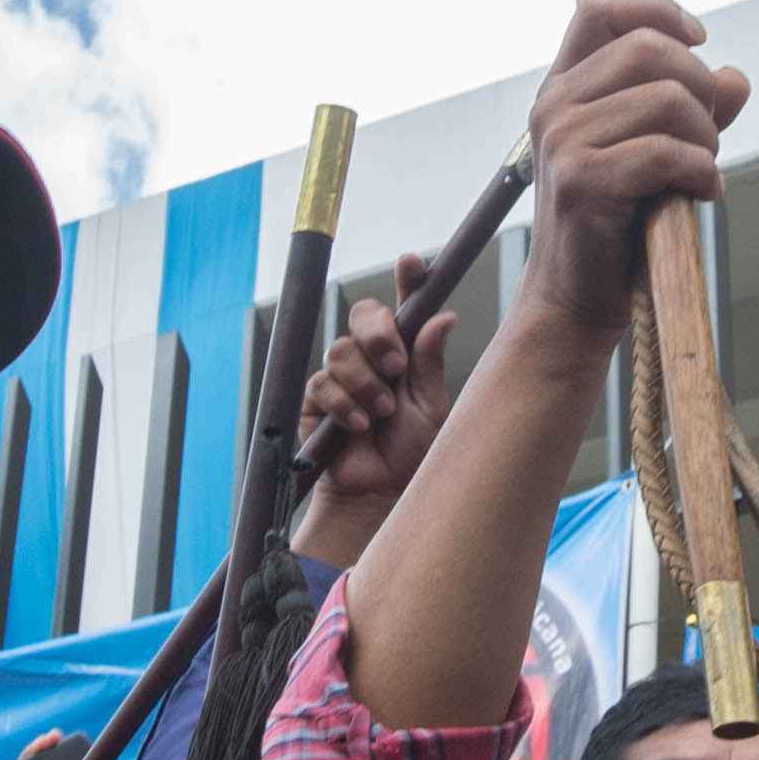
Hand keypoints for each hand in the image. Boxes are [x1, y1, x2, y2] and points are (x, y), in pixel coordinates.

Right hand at [287, 265, 460, 563]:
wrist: (379, 495)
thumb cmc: (411, 455)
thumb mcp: (430, 408)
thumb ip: (429, 363)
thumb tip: (443, 317)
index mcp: (405, 353)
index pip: (405, 308)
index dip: (408, 281)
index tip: (412, 264)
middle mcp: (372, 358)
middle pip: (364, 315)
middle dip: (379, 335)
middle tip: (395, 366)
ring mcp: (341, 376)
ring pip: (342, 350)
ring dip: (365, 382)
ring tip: (381, 414)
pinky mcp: (315, 400)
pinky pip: (322, 384)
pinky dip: (343, 403)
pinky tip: (358, 425)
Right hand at [510, 0, 743, 339]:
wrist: (575, 296)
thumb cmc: (618, 221)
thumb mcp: (656, 151)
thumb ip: (694, 110)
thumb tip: (738, 77)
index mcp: (563, 86)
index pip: (598, 9)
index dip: (656, 9)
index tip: (699, 39)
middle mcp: (554, 105)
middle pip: (648, 48)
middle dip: (699, 86)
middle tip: (707, 135)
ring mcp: (562, 141)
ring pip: (666, 99)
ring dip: (705, 136)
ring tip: (702, 169)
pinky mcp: (583, 181)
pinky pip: (666, 151)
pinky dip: (702, 169)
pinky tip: (705, 191)